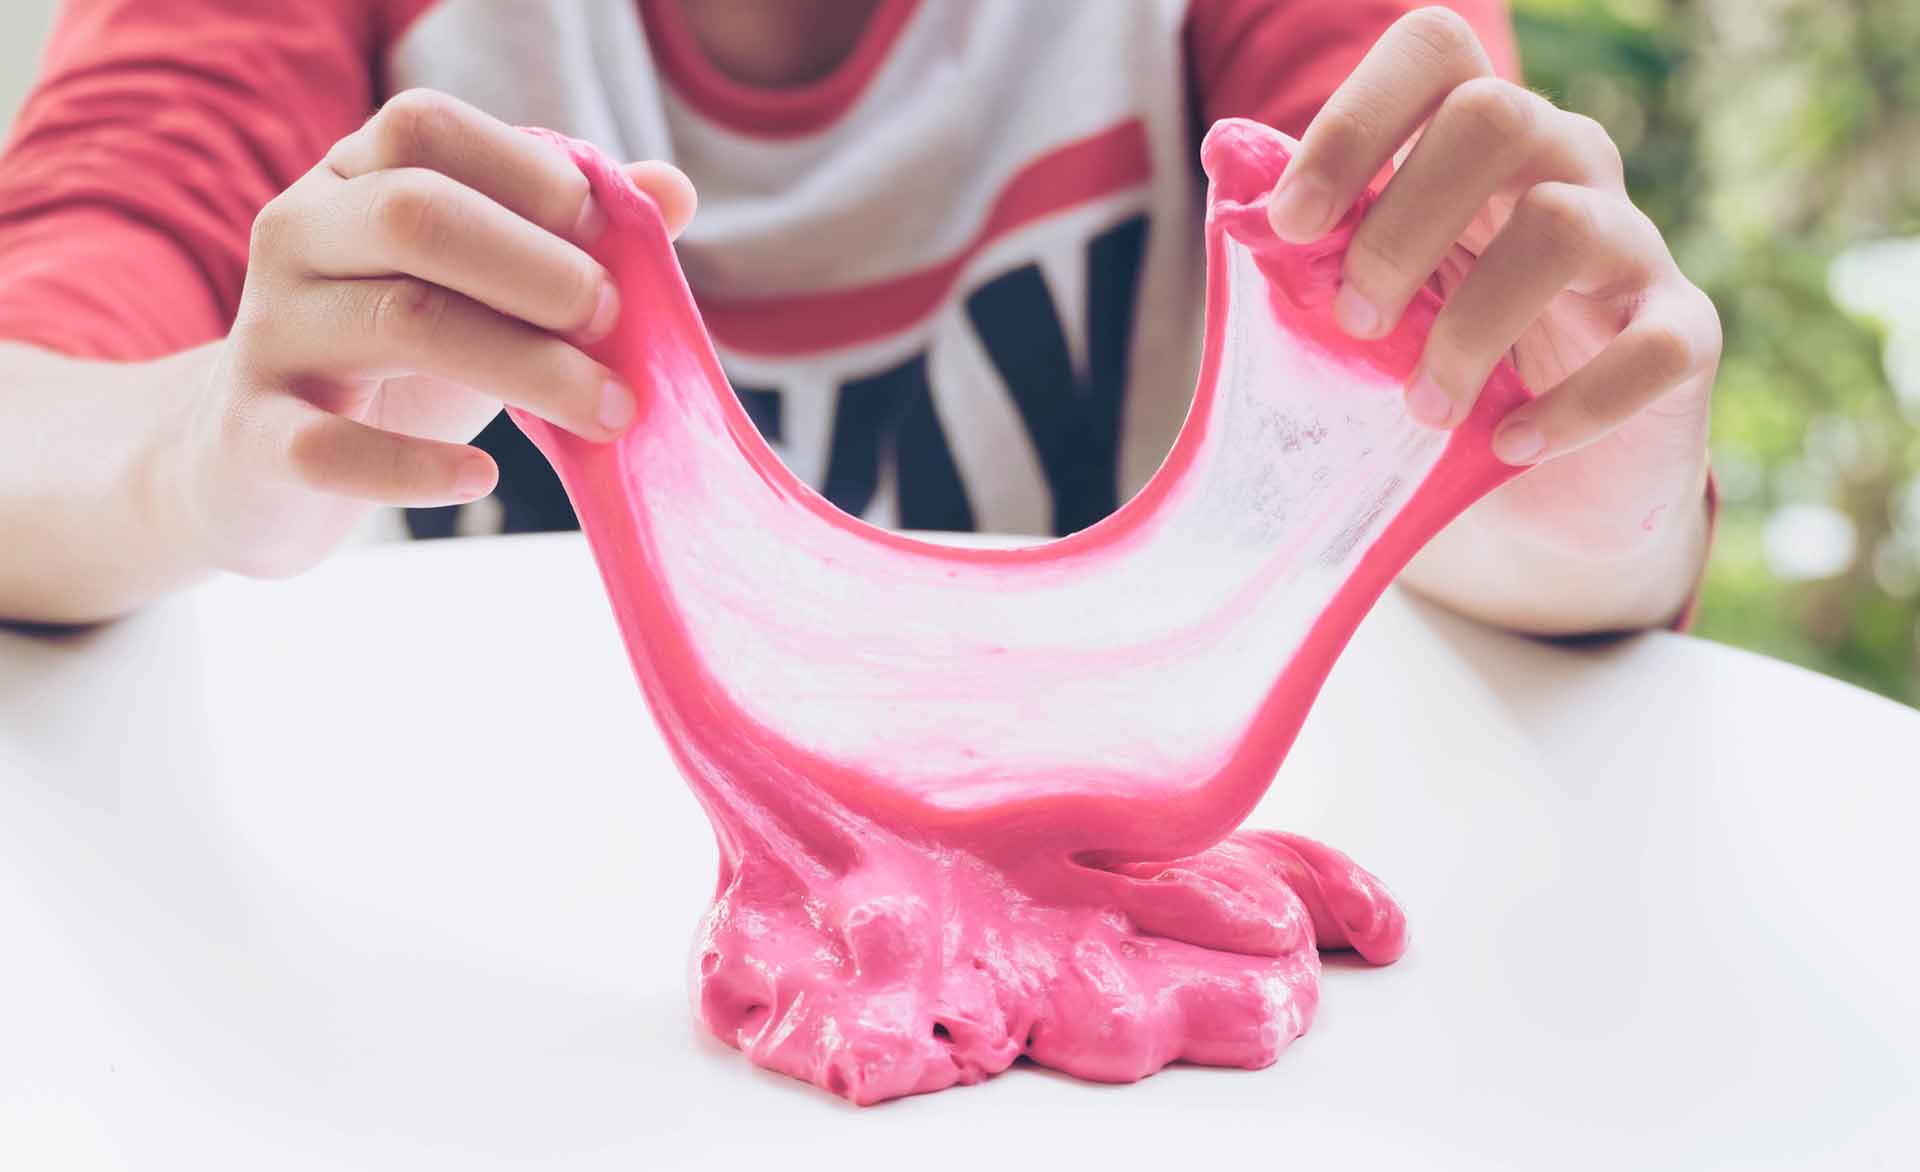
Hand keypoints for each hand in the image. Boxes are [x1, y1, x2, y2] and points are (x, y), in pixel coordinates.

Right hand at [168, 89, 695, 577]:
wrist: (257, 461)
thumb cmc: (397, 358)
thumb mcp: (478, 287)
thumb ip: (565, 236)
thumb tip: (672, 189)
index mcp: (348, 180)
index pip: (424, 127)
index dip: (529, 172)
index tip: (610, 236)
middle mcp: (296, 236)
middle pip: (416, 214)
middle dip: (537, 266)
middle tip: (613, 322)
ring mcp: (269, 334)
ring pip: (401, 320)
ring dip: (527, 365)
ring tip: (607, 411)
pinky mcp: (254, 438)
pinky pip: (329, 447)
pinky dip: (418, 468)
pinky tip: (482, 478)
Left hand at [1264, 7, 1716, 591]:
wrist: (1546, 487)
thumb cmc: (1439, 368)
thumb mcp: (1362, 304)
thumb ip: (1305, 243)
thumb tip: (1224, 160)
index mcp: (1474, 144)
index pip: (1435, 51)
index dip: (1356, 119)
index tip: (1295, 223)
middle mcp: (1565, 167)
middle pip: (1497, 115)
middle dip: (1400, 226)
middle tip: (1355, 324)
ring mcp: (1632, 246)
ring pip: (1564, 224)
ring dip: (1471, 329)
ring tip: (1424, 410)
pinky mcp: (1684, 335)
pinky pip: (1654, 346)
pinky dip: (1574, 405)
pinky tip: (1510, 446)